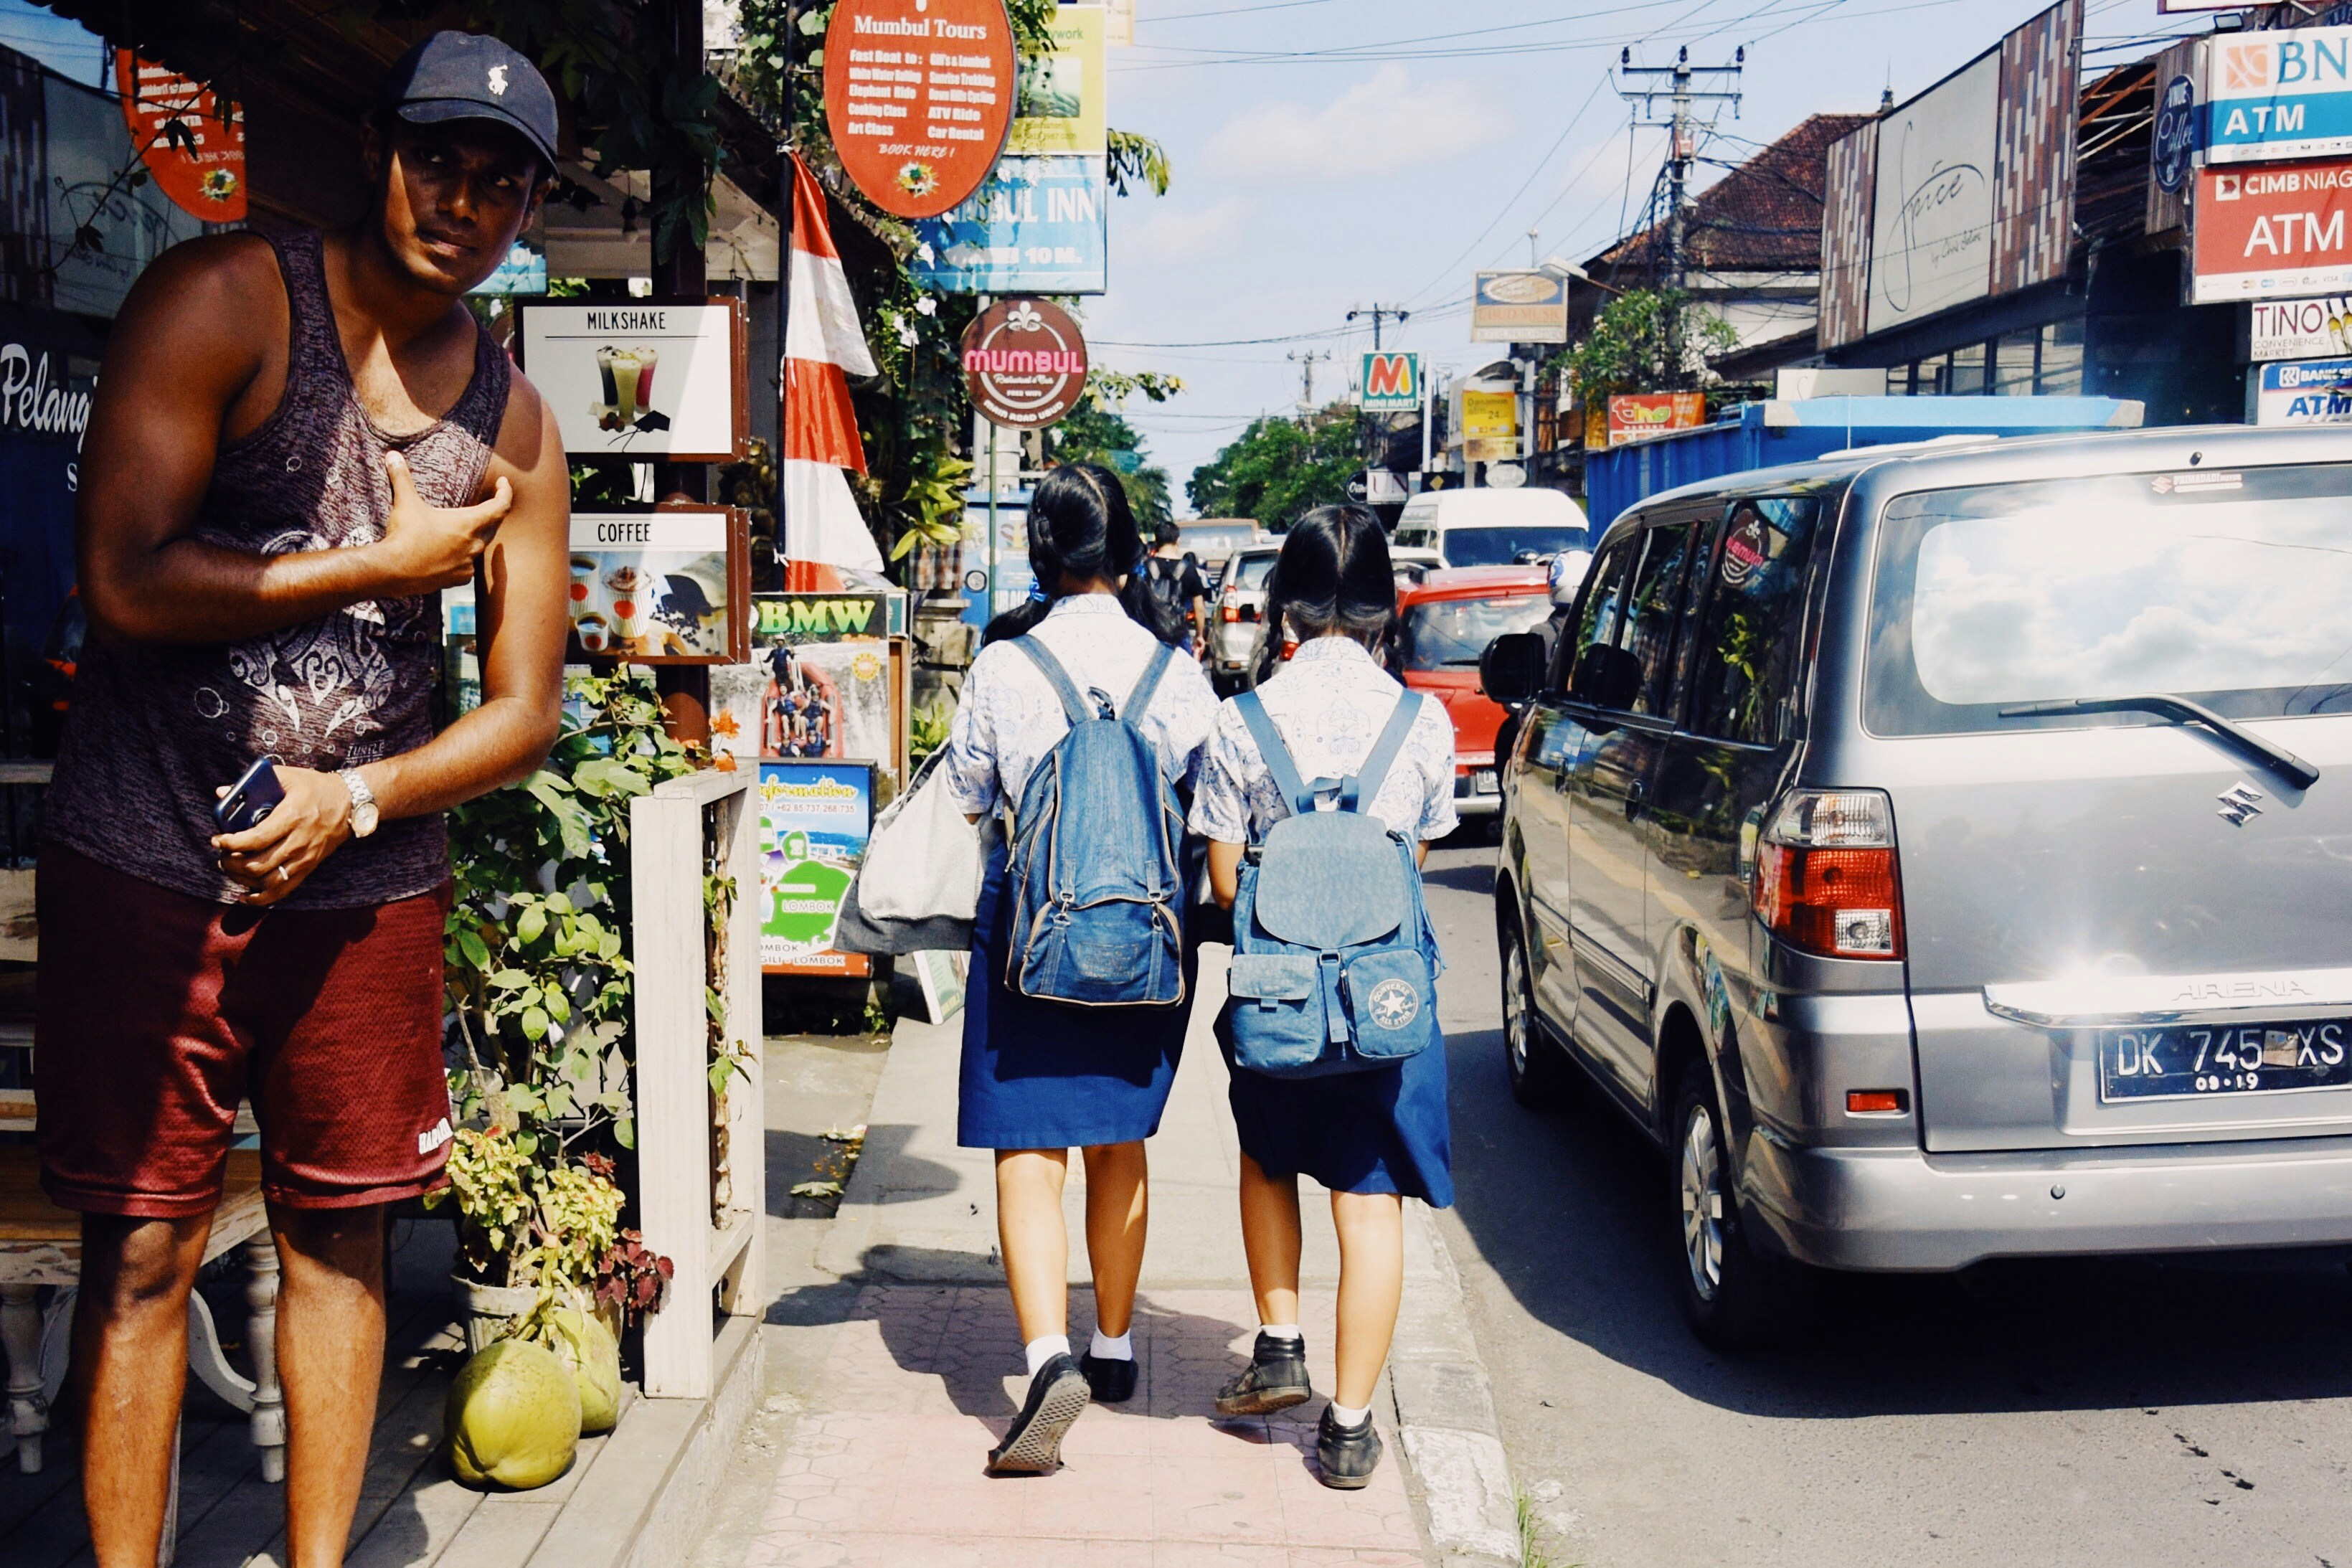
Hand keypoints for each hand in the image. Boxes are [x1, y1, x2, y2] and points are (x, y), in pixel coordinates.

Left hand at [212, 766, 352, 904]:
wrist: (351, 803)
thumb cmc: (316, 787)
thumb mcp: (288, 777)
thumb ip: (253, 783)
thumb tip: (222, 792)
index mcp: (291, 817)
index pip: (256, 839)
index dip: (232, 843)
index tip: (218, 840)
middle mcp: (298, 841)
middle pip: (258, 864)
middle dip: (231, 862)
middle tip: (221, 854)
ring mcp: (304, 858)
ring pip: (268, 881)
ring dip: (242, 879)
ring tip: (230, 868)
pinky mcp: (308, 867)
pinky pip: (284, 890)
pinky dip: (262, 898)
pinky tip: (246, 896)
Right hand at [369, 450, 512, 594]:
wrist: (393, 571)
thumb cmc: (404, 536)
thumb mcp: (405, 503)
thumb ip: (401, 477)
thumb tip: (392, 455)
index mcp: (469, 524)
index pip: (501, 506)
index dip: (506, 492)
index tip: (503, 483)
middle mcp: (474, 545)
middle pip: (492, 525)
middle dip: (490, 512)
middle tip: (486, 502)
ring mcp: (467, 565)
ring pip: (479, 546)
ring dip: (475, 535)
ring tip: (465, 526)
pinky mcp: (458, 579)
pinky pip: (469, 565)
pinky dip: (465, 555)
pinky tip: (454, 552)